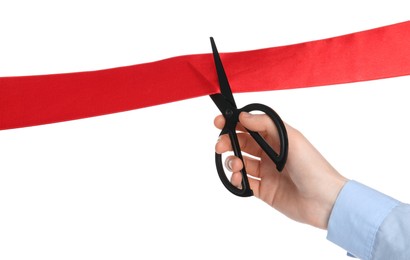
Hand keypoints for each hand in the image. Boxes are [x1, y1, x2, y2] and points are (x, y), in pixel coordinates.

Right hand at [214, 112, 347, 228]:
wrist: (324, 200)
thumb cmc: (312, 165)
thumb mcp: (291, 138)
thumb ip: (266, 124)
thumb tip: (242, 116)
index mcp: (276, 138)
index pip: (250, 127)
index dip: (233, 123)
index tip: (219, 123)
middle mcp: (269, 154)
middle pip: (241, 144)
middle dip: (227, 142)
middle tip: (220, 146)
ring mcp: (266, 173)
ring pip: (240, 163)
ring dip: (232, 161)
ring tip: (236, 165)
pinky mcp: (263, 191)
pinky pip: (244, 183)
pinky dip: (236, 179)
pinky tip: (238, 178)